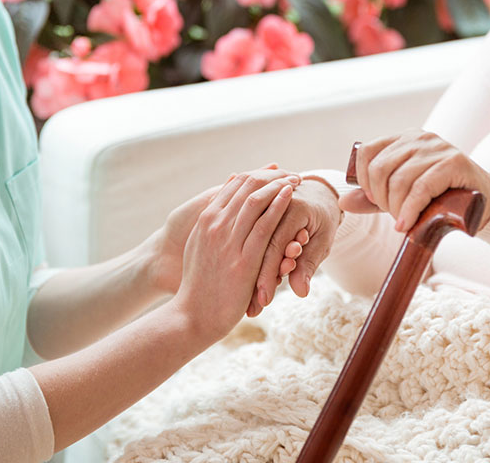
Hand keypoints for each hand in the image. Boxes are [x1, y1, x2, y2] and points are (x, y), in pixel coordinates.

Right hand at [141, 165, 302, 296]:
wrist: (193, 315)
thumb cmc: (200, 285)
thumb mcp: (201, 248)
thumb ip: (212, 226)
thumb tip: (223, 209)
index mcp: (205, 220)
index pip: (234, 184)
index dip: (258, 174)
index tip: (276, 173)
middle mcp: (215, 225)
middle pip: (246, 186)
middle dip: (272, 176)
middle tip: (291, 173)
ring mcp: (227, 241)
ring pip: (256, 201)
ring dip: (279, 186)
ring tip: (296, 180)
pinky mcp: (243, 260)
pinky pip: (265, 225)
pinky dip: (279, 206)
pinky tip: (291, 197)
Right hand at [250, 178, 341, 314]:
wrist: (318, 192)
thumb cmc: (322, 219)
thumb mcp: (321, 242)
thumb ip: (308, 265)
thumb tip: (301, 291)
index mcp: (295, 207)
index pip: (276, 245)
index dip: (270, 274)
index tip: (265, 299)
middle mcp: (275, 203)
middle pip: (259, 247)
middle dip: (257, 281)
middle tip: (254, 307)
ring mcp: (264, 205)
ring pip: (252, 245)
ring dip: (252, 276)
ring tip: (252, 301)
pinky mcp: (257, 212)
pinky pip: (251, 238)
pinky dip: (253, 263)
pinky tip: (251, 285)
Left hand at [339, 130, 489, 232]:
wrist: (483, 204)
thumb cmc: (440, 198)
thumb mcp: (402, 196)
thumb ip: (372, 198)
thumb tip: (343, 201)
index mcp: (404, 139)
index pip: (367, 151)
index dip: (364, 180)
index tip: (374, 200)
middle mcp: (420, 137)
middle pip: (380, 168)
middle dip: (381, 199)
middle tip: (394, 215)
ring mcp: (438, 147)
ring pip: (399, 180)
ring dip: (396, 208)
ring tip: (404, 222)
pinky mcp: (453, 162)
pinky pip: (421, 187)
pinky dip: (410, 210)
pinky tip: (408, 225)